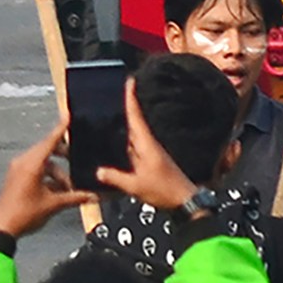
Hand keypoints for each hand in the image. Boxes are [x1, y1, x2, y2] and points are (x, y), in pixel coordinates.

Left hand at [0, 124, 82, 239]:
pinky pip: (35, 170)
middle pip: (47, 150)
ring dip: (57, 172)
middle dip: (63, 156)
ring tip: (69, 188)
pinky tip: (58, 191)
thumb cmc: (25, 214)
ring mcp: (18, 170)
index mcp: (31, 164)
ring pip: (43, 163)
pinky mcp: (16, 178)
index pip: (50, 141)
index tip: (68, 116)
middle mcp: (23, 163)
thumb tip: (94, 196)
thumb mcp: (53, 205)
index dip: (61, 129)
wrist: (2, 229)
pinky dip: (48, 177)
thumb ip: (75, 197)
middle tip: (78, 160)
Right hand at [96, 83, 195, 212]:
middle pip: (133, 121)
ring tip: (108, 113)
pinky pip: (133, 148)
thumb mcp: (136, 186)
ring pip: (132, 135)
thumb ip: (115, 177)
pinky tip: (115, 143)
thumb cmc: (165, 191)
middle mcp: (148, 145)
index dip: (131, 98)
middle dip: (124, 106)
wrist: (184, 202)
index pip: (136, 116)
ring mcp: (149, 153)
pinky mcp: (150, 162)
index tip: (128, 80)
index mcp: (146, 144)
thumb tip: (98, 171)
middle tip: (112, 92)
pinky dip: (124, 142)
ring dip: (123, 123)